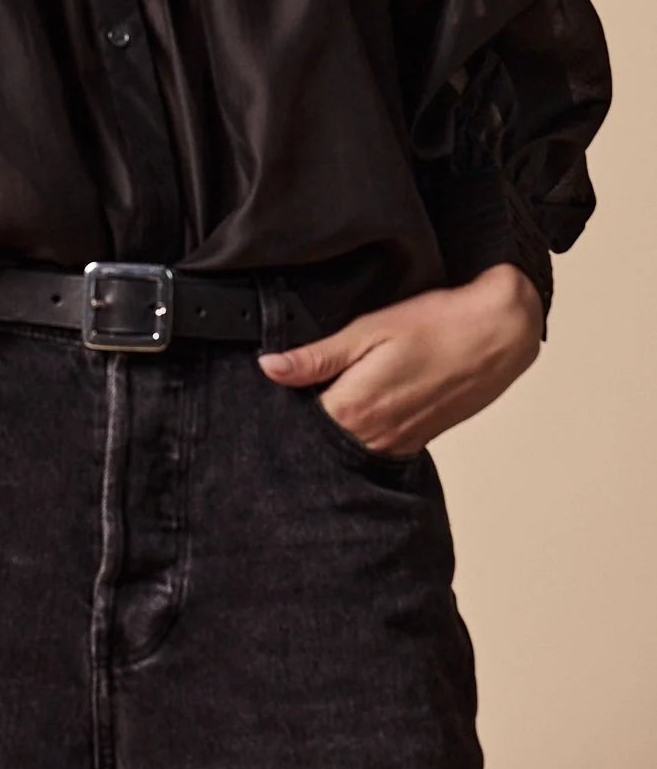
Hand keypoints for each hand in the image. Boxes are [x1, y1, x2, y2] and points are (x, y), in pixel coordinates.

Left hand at [256, 264, 543, 456]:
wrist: (498, 334)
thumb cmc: (436, 325)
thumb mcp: (368, 330)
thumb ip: (317, 357)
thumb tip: (269, 369)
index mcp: (354, 408)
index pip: (297, 422)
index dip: (280, 405)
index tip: (270, 384)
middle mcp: (375, 437)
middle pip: (321, 438)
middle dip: (304, 418)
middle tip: (295, 386)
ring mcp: (399, 443)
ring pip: (349, 443)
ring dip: (335, 423)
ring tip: (329, 389)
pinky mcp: (417, 439)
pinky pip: (377, 442)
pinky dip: (363, 426)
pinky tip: (362, 399)